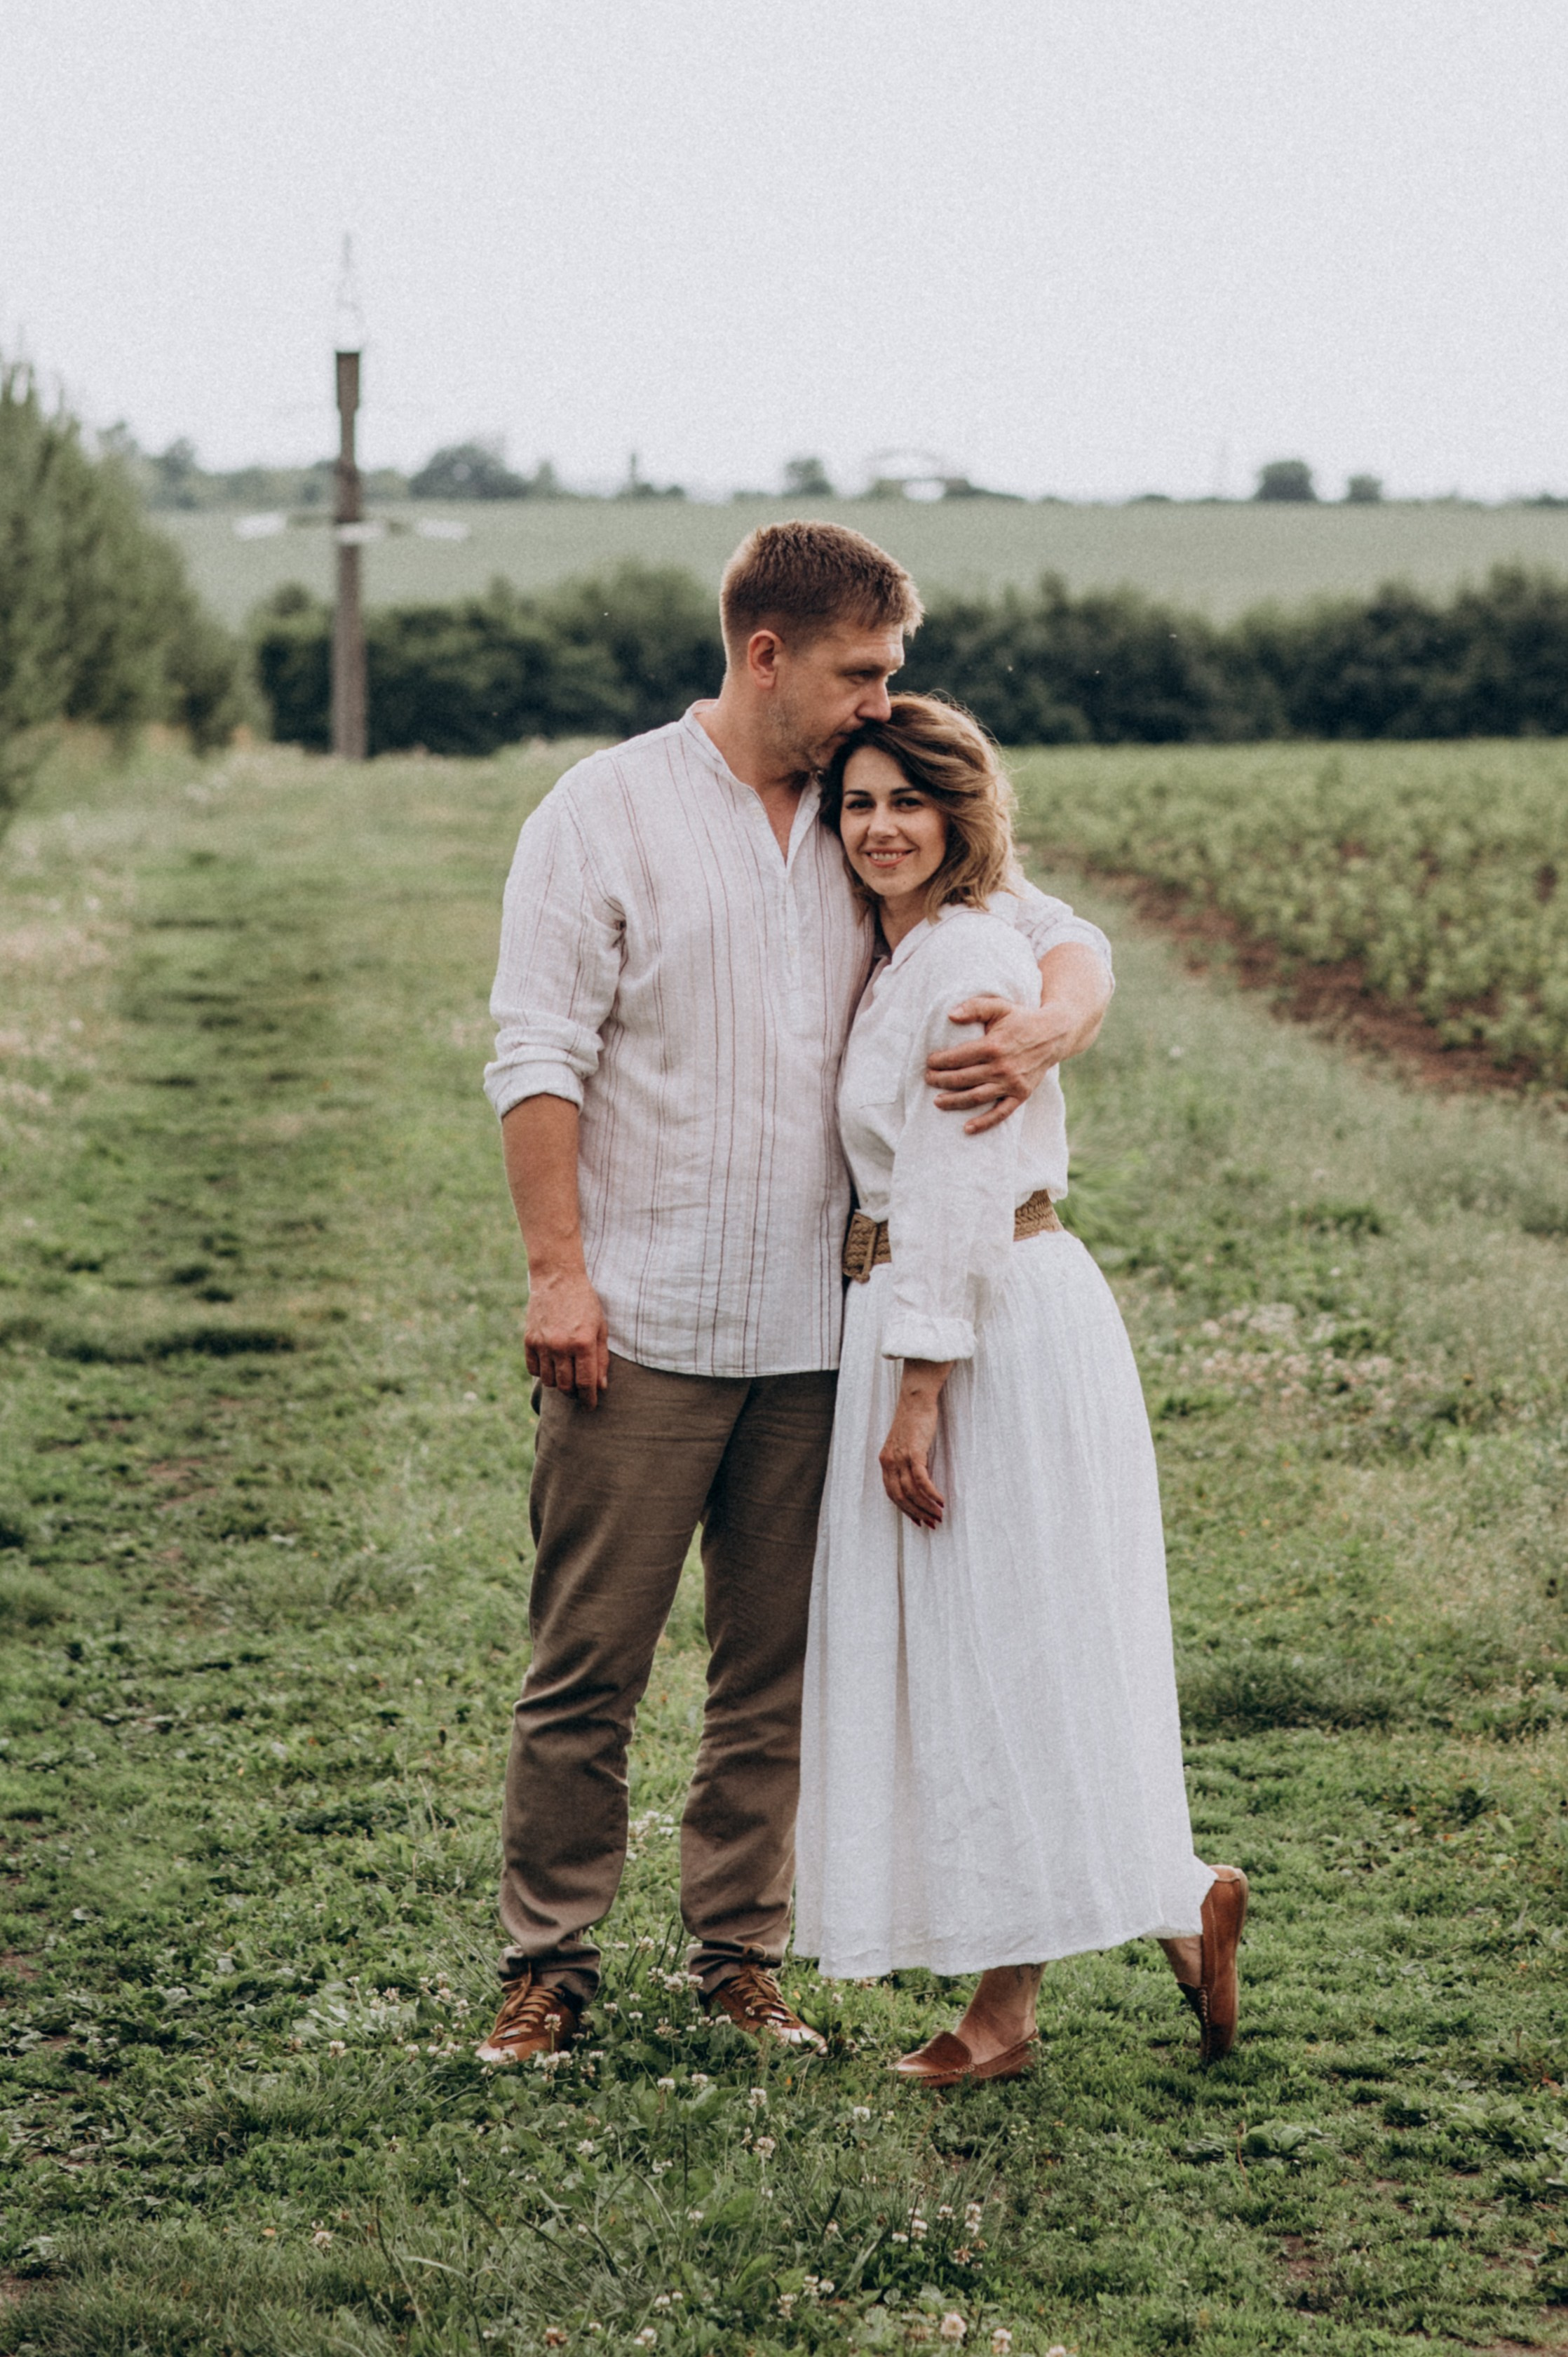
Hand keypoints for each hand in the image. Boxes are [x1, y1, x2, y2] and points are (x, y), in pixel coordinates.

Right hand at [525, 1269, 609, 1407]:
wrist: (557, 1278)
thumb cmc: (584, 1302)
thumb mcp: (600, 1328)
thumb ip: (601, 1358)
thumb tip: (601, 1386)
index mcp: (583, 1343)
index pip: (586, 1383)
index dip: (589, 1399)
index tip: (590, 1405)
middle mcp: (561, 1346)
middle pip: (566, 1386)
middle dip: (574, 1394)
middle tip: (579, 1392)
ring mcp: (543, 1343)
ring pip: (549, 1380)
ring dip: (558, 1384)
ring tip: (566, 1377)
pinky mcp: (529, 1340)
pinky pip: (534, 1369)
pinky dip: (542, 1372)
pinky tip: (551, 1366)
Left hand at [879, 1382, 946, 1528]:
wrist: (916, 1400)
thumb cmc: (914, 1422)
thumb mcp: (905, 1446)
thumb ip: (906, 1464)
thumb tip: (918, 1483)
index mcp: (885, 1462)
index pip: (892, 1494)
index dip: (905, 1510)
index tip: (919, 1520)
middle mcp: (889, 1462)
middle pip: (901, 1497)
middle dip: (917, 1513)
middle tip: (933, 1523)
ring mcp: (900, 1457)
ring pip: (911, 1492)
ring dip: (926, 1506)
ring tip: (940, 1514)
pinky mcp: (914, 1452)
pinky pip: (921, 1480)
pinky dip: (931, 1493)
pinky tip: (941, 1500)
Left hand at [924, 997, 1057, 1132]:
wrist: (1054, 1035)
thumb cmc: (1022, 1019)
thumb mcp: (999, 1006)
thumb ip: (975, 1007)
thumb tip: (951, 1015)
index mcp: (993, 1045)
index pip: (958, 1057)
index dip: (940, 1061)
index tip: (929, 1062)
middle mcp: (1001, 1067)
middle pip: (963, 1078)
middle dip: (941, 1080)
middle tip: (928, 1079)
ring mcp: (1012, 1083)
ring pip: (976, 1097)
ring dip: (954, 1101)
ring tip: (937, 1102)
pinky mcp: (1021, 1095)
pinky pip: (1000, 1113)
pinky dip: (984, 1123)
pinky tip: (967, 1129)